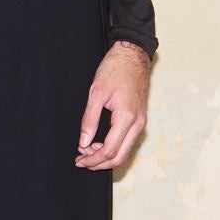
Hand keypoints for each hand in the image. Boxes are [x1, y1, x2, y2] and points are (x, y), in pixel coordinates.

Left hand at [76, 41, 150, 169]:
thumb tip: (83, 142)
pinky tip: (99, 143)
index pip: (110, 151)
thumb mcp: (97, 93)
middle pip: (120, 157)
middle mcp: (138, 124)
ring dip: (106, 156)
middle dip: (99, 163)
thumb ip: (89, 120)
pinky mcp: (140, 119)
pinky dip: (114, 148)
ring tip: (87, 151)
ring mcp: (141, 122)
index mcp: (127, 118)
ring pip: (125, 151)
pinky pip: (128, 142)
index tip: (78, 159)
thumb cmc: (115, 69)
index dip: (93, 159)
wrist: (132, 55)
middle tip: (81, 160)